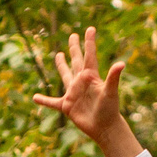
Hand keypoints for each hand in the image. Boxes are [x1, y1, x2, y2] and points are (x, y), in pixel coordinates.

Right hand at [33, 27, 141, 156]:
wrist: (105, 127)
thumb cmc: (110, 109)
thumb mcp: (110, 92)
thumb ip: (113, 77)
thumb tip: (121, 63)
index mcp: (91, 76)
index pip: (89, 55)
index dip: (89, 42)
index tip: (90, 29)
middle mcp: (81, 82)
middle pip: (76, 61)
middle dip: (74, 48)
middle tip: (73, 35)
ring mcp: (73, 93)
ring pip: (65, 76)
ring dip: (61, 66)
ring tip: (58, 55)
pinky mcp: (67, 106)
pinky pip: (52, 103)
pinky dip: (44, 101)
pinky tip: (35, 98)